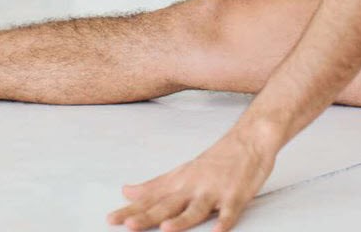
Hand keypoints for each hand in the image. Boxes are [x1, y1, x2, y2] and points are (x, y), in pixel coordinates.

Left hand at [107, 126, 276, 231]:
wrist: (250, 138)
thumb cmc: (216, 159)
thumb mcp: (181, 171)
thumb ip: (154, 185)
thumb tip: (127, 192)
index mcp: (179, 182)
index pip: (150, 199)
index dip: (130, 211)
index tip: (111, 220)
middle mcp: (193, 186)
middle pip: (167, 205)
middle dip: (148, 216)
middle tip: (128, 226)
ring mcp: (215, 191)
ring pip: (196, 208)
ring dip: (181, 220)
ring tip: (166, 230)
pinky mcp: (236, 195)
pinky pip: (230, 211)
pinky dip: (225, 221)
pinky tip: (218, 231)